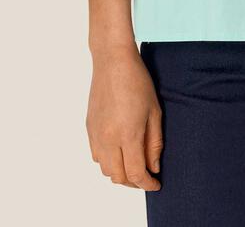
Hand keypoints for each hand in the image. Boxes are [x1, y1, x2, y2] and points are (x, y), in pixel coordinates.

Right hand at [86, 45, 162, 190]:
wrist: (112, 61)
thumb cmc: (138, 81)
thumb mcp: (154, 111)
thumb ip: (154, 143)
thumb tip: (153, 167)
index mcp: (127, 135)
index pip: (136, 173)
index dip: (147, 184)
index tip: (156, 184)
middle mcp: (108, 139)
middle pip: (118, 176)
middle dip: (133, 182)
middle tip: (146, 176)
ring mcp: (95, 134)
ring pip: (105, 169)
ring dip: (119, 173)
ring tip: (133, 165)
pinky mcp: (88, 128)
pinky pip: (96, 155)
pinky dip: (107, 161)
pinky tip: (119, 151)